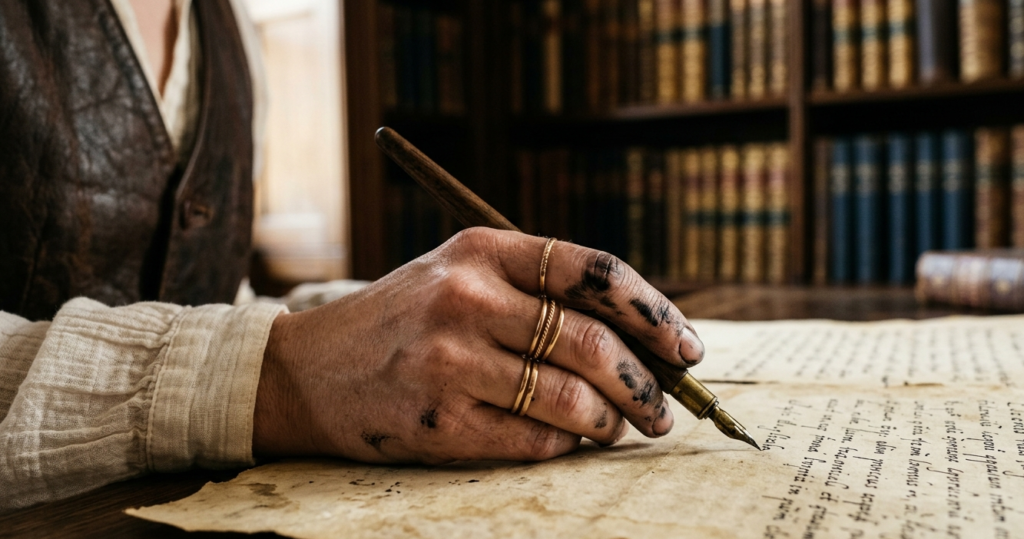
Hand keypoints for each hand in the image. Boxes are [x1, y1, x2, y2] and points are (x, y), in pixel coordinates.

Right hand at [253, 228, 704, 463]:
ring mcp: (449, 360)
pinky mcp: (438, 420)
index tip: (686, 347)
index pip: (593, 270)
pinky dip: (565, 445)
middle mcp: (467, 297)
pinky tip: (566, 440)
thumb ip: (539, 294)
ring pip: (571, 399)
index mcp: (482, 249)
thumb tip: (641, 340)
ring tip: (620, 427)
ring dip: (612, 421)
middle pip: (592, 341)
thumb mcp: (462, 275)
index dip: (653, 311)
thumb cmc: (404, 321)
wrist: (307, 371)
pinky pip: (534, 441)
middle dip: (646, 383)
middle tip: (665, 408)